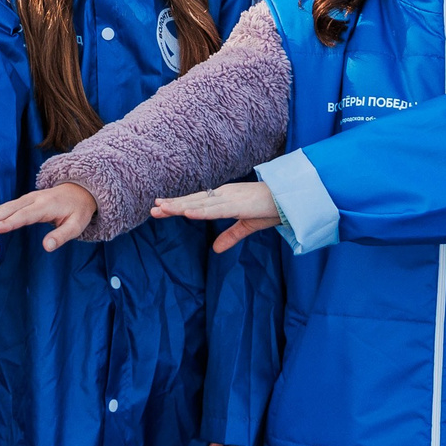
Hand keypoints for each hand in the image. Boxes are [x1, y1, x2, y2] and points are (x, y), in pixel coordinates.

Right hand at [0, 183, 98, 252]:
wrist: (80, 191)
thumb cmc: (78, 211)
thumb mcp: (76, 226)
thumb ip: (61, 236)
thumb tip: (46, 247)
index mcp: (46, 206)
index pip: (25, 215)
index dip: (9, 222)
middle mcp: (34, 199)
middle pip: (11, 209)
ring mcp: (28, 198)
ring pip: (7, 206)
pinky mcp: (24, 200)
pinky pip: (7, 205)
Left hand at [152, 181, 281, 253]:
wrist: (292, 199)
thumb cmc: (272, 208)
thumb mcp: (247, 226)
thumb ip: (230, 236)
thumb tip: (215, 250)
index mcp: (225, 198)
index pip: (197, 202)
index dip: (178, 205)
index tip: (160, 207)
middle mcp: (224, 195)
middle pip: (194, 201)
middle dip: (173, 205)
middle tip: (153, 208)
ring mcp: (230, 198)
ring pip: (200, 203)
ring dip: (181, 206)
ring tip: (162, 208)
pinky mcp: (239, 204)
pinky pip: (216, 209)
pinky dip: (201, 211)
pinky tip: (187, 212)